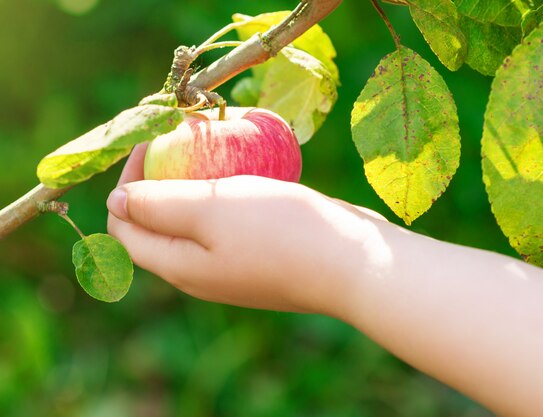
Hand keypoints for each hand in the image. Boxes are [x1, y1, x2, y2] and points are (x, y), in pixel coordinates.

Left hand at [107, 143, 387, 316]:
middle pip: (159, 224)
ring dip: (197, 183)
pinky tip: (252, 172)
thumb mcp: (210, 210)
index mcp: (179, 266)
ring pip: (197, 221)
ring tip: (216, 149)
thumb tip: (115, 202)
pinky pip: (232, 221)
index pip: (124, 228)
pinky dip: (231, 193)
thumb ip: (156, 206)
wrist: (354, 263)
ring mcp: (234, 265)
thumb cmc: (280, 232)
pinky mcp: (263, 253)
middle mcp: (202, 271)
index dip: (126, 183)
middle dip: (160, 179)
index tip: (152, 143)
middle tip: (184, 139)